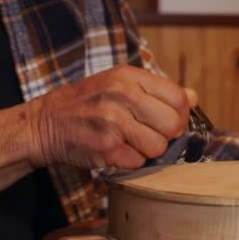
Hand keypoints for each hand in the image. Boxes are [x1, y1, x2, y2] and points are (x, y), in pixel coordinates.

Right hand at [0, 65, 195, 170]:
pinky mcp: (105, 148)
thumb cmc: (88, 103)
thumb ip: (158, 90)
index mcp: (129, 77)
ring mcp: (113, 122)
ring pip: (159, 146)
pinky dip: (131, 161)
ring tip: (131, 141)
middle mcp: (122, 95)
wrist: (45, 123)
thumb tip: (193, 98)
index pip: (179, 98)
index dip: (182, 114)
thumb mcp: (121, 84)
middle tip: (152, 133)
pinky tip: (116, 150)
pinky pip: (138, 162)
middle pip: (174, 124)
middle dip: (168, 134)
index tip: (172, 120)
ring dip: (149, 150)